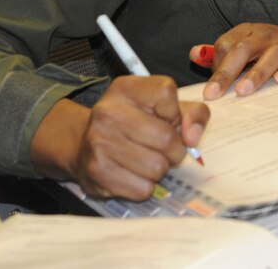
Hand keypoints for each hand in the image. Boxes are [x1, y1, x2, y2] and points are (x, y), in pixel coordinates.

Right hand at [31, 76, 208, 201]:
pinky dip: (144, 185)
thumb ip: (193, 114)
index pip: (166, 93)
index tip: (166, 118)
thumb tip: (193, 138)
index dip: (175, 112)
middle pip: (167, 139)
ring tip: (145, 159)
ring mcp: (99, 142)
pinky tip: (133, 173)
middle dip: (174, 149)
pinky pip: (143, 188)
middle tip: (161, 147)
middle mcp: (108, 111)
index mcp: (126, 88)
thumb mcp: (166, 108)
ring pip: (157, 168)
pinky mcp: (97, 172)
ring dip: (159, 169)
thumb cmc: (135, 124)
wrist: (85, 145)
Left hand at [189, 23, 277, 99]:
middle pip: (243, 49)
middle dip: (227, 72)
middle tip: (215, 93)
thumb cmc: (271, 52)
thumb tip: (194, 54)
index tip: (211, 91)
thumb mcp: (246, 48)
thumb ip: (220, 53)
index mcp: (248, 32)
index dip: (216, 67)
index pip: (225, 45)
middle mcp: (267, 34)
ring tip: (243, 90)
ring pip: (271, 55)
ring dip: (256, 73)